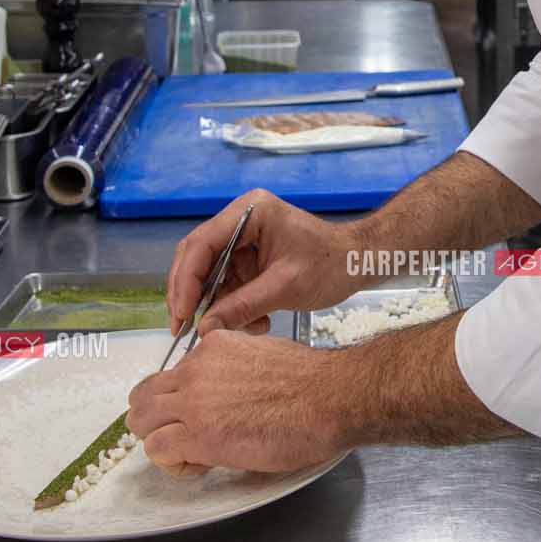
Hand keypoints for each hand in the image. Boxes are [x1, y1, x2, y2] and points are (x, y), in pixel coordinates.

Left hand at [127, 329, 345, 475]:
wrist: (327, 399)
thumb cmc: (310, 383)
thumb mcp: (263, 353)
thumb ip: (233, 365)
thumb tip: (229, 384)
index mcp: (213, 346)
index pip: (171, 374)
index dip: (179, 400)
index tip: (200, 413)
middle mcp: (196, 369)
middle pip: (143, 396)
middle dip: (157, 420)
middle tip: (182, 436)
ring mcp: (193, 402)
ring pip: (141, 422)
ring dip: (161, 441)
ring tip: (191, 453)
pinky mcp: (198, 434)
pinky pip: (158, 449)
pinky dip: (173, 462)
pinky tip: (199, 463)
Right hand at [164, 189, 372, 333]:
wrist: (358, 264)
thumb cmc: (331, 264)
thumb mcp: (285, 287)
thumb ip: (243, 306)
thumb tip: (204, 329)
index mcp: (250, 212)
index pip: (201, 244)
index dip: (185, 282)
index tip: (181, 315)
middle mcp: (241, 221)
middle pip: (197, 259)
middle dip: (192, 296)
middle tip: (183, 329)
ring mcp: (243, 240)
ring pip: (210, 276)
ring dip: (218, 307)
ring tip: (239, 329)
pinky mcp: (249, 259)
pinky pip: (228, 285)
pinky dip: (234, 307)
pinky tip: (257, 323)